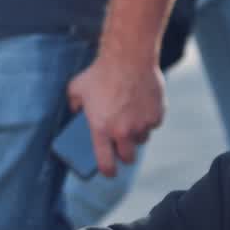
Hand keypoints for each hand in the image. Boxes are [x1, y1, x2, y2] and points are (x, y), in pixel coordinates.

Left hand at [66, 48, 164, 176]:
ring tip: (131, 121)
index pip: (105, 163)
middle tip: (122, 147)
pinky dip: (149, 119)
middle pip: (128, 157)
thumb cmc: (100, 71)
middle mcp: (123, 131)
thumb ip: (73, 103)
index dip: (108, 171)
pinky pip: (153, 124)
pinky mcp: (156, 115)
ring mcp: (141, 124)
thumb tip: (75, 111)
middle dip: (125, 154)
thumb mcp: (76, 87)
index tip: (109, 172)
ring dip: (137, 135)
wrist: (129, 57)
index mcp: (101, 129)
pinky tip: (142, 106)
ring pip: (142, 140)